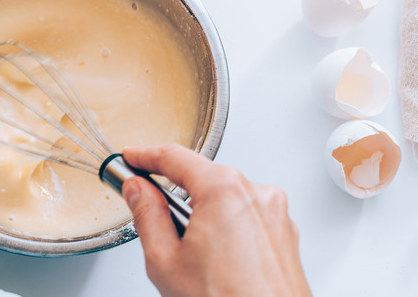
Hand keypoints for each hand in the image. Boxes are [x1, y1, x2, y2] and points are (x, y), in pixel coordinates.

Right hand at [121, 144, 310, 296]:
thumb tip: (138, 191)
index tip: (132, 157)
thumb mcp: (165, 260)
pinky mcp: (284, 233)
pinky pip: (246, 217)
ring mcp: (275, 213)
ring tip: (193, 256)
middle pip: (202, 178)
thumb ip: (146, 215)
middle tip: (150, 212)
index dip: (146, 155)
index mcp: (225, 190)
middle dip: (175, 193)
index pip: (175, 157)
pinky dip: (227, 229)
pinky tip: (217, 262)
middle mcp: (256, 193)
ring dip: (203, 215)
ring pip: (225, 198)